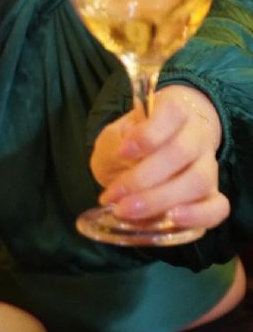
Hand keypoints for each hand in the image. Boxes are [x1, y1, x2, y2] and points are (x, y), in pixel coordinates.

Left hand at [91, 85, 229, 230]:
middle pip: (182, 152)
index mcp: (172, 112)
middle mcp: (196, 137)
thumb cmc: (129, 142)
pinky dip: (198, 216)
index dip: (147, 134)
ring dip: (161, 199)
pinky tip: (171, 219)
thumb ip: (116, 142)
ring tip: (130, 210)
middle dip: (144, 177)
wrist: (145, 156)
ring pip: (199, 180)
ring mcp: (208, 167)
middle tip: (115, 196)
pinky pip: (218, 207)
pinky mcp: (212, 196)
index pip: (172, 113)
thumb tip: (125, 148)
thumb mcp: (113, 137)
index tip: (122, 153)